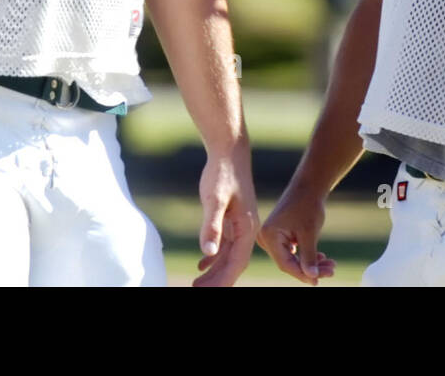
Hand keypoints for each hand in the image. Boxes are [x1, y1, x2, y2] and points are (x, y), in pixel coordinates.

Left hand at [192, 147, 258, 286]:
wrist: (229, 151)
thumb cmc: (222, 173)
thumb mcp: (214, 199)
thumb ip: (211, 226)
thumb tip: (208, 254)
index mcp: (247, 228)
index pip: (236, 264)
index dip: (222, 281)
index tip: (206, 292)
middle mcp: (246, 229)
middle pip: (233, 264)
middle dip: (217, 281)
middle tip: (197, 291)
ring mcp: (240, 224)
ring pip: (228, 255)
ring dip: (214, 271)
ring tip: (198, 284)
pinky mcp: (232, 218)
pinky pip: (225, 244)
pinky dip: (214, 257)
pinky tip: (202, 265)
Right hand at [256, 186, 337, 285]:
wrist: (309, 186)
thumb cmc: (308, 205)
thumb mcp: (310, 233)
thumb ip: (309, 257)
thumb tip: (312, 278)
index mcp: (269, 235)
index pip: (285, 264)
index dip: (302, 274)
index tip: (319, 280)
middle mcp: (266, 237)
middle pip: (289, 263)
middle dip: (311, 268)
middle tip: (331, 271)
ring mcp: (272, 237)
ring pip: (293, 259)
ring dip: (312, 263)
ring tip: (331, 265)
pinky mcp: (280, 236)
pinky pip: (293, 252)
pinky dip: (307, 255)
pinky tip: (322, 258)